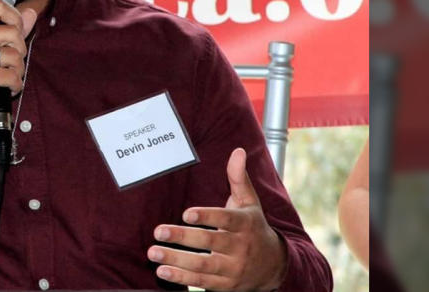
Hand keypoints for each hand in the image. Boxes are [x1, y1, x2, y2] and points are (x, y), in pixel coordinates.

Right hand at [0, 0, 36, 151]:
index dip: (15, 17)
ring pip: (15, 55)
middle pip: (13, 31)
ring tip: (6, 79)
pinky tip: (5, 89)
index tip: (15, 34)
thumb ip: (5, 29)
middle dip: (20, 50)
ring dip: (18, 70)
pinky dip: (15, 85)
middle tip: (10, 63)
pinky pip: (14, 75)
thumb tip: (32, 12)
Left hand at [148, 148, 286, 290]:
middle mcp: (240, 247)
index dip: (207, 216)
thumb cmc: (253, 227)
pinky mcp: (226, 285)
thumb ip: (239, 178)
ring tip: (153, 253)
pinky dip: (181, 278)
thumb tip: (237, 151)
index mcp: (245, 224)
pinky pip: (202, 282)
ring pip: (203, 265)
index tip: (186, 214)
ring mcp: (233, 268)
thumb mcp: (250, 202)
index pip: (226, 220)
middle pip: (210, 243)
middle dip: (182, 237)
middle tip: (158, 231)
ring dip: (176, 260)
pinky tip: (162, 271)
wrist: (274, 266)